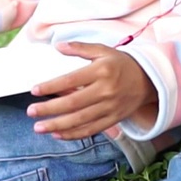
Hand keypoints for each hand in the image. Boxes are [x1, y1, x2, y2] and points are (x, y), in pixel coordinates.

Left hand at [25, 43, 156, 139]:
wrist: (149, 80)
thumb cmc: (121, 64)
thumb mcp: (103, 50)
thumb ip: (80, 48)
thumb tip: (57, 46)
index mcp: (101, 71)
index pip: (71, 80)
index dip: (51, 86)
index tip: (34, 90)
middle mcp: (105, 91)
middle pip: (73, 103)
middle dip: (50, 109)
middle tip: (31, 112)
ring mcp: (109, 108)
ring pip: (80, 120)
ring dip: (57, 125)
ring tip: (39, 127)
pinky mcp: (113, 119)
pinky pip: (91, 130)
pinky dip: (74, 134)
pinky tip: (57, 134)